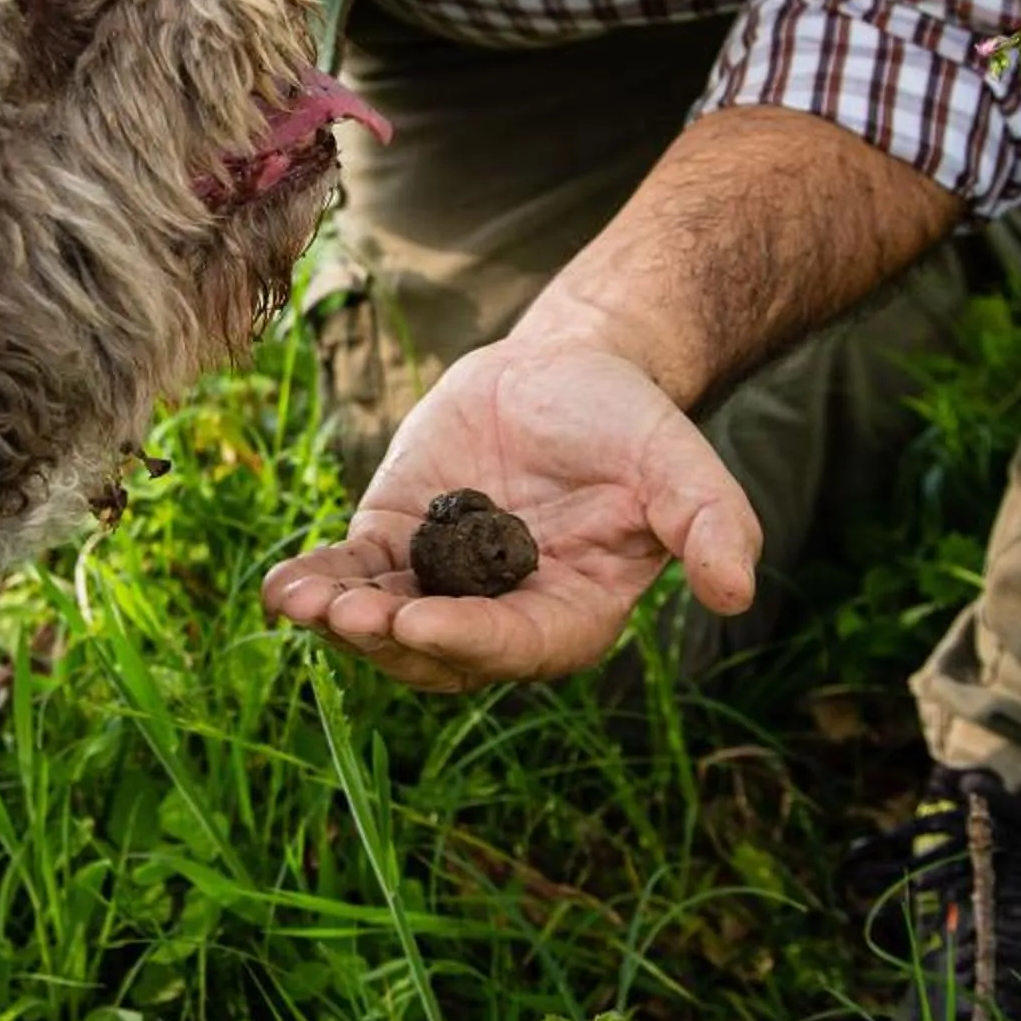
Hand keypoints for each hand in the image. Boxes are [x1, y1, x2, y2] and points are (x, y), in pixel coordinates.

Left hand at [263, 338, 760, 690]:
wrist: (568, 370)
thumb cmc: (629, 422)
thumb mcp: (678, 463)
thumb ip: (712, 522)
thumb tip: (739, 589)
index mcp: (570, 615)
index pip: (515, 645)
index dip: (466, 640)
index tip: (417, 623)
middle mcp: (501, 615)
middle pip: (436, 650)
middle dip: (387, 638)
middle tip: (345, 614)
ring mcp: (443, 583)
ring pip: (384, 621)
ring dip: (340, 618)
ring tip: (300, 599)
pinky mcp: (397, 541)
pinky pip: (352, 573)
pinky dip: (317, 581)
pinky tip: (281, 584)